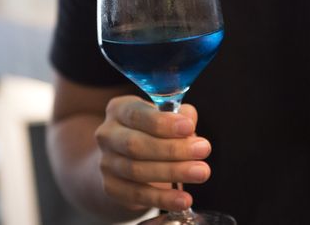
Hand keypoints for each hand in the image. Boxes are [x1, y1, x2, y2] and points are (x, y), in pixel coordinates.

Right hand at [95, 95, 211, 211]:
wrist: (123, 162)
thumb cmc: (150, 133)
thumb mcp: (163, 118)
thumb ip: (178, 116)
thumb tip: (189, 120)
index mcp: (119, 110)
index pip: (137, 114)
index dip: (163, 122)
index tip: (188, 127)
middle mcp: (107, 135)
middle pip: (135, 144)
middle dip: (172, 149)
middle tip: (203, 150)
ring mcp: (106, 163)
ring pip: (137, 171)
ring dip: (172, 172)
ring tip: (201, 172)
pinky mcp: (111, 188)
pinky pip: (137, 195)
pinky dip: (163, 199)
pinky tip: (184, 200)